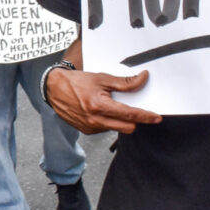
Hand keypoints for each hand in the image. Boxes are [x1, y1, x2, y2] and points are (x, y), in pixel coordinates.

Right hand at [45, 69, 161, 133]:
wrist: (53, 89)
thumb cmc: (76, 82)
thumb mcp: (102, 78)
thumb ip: (124, 83)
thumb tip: (142, 79)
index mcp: (99, 106)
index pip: (130, 115)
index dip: (146, 116)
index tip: (156, 117)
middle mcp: (95, 120)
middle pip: (127, 128)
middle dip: (134, 121)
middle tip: (134, 110)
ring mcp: (90, 127)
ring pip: (116, 129)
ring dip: (120, 121)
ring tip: (111, 107)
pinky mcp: (86, 131)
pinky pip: (105, 130)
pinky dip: (108, 122)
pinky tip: (101, 111)